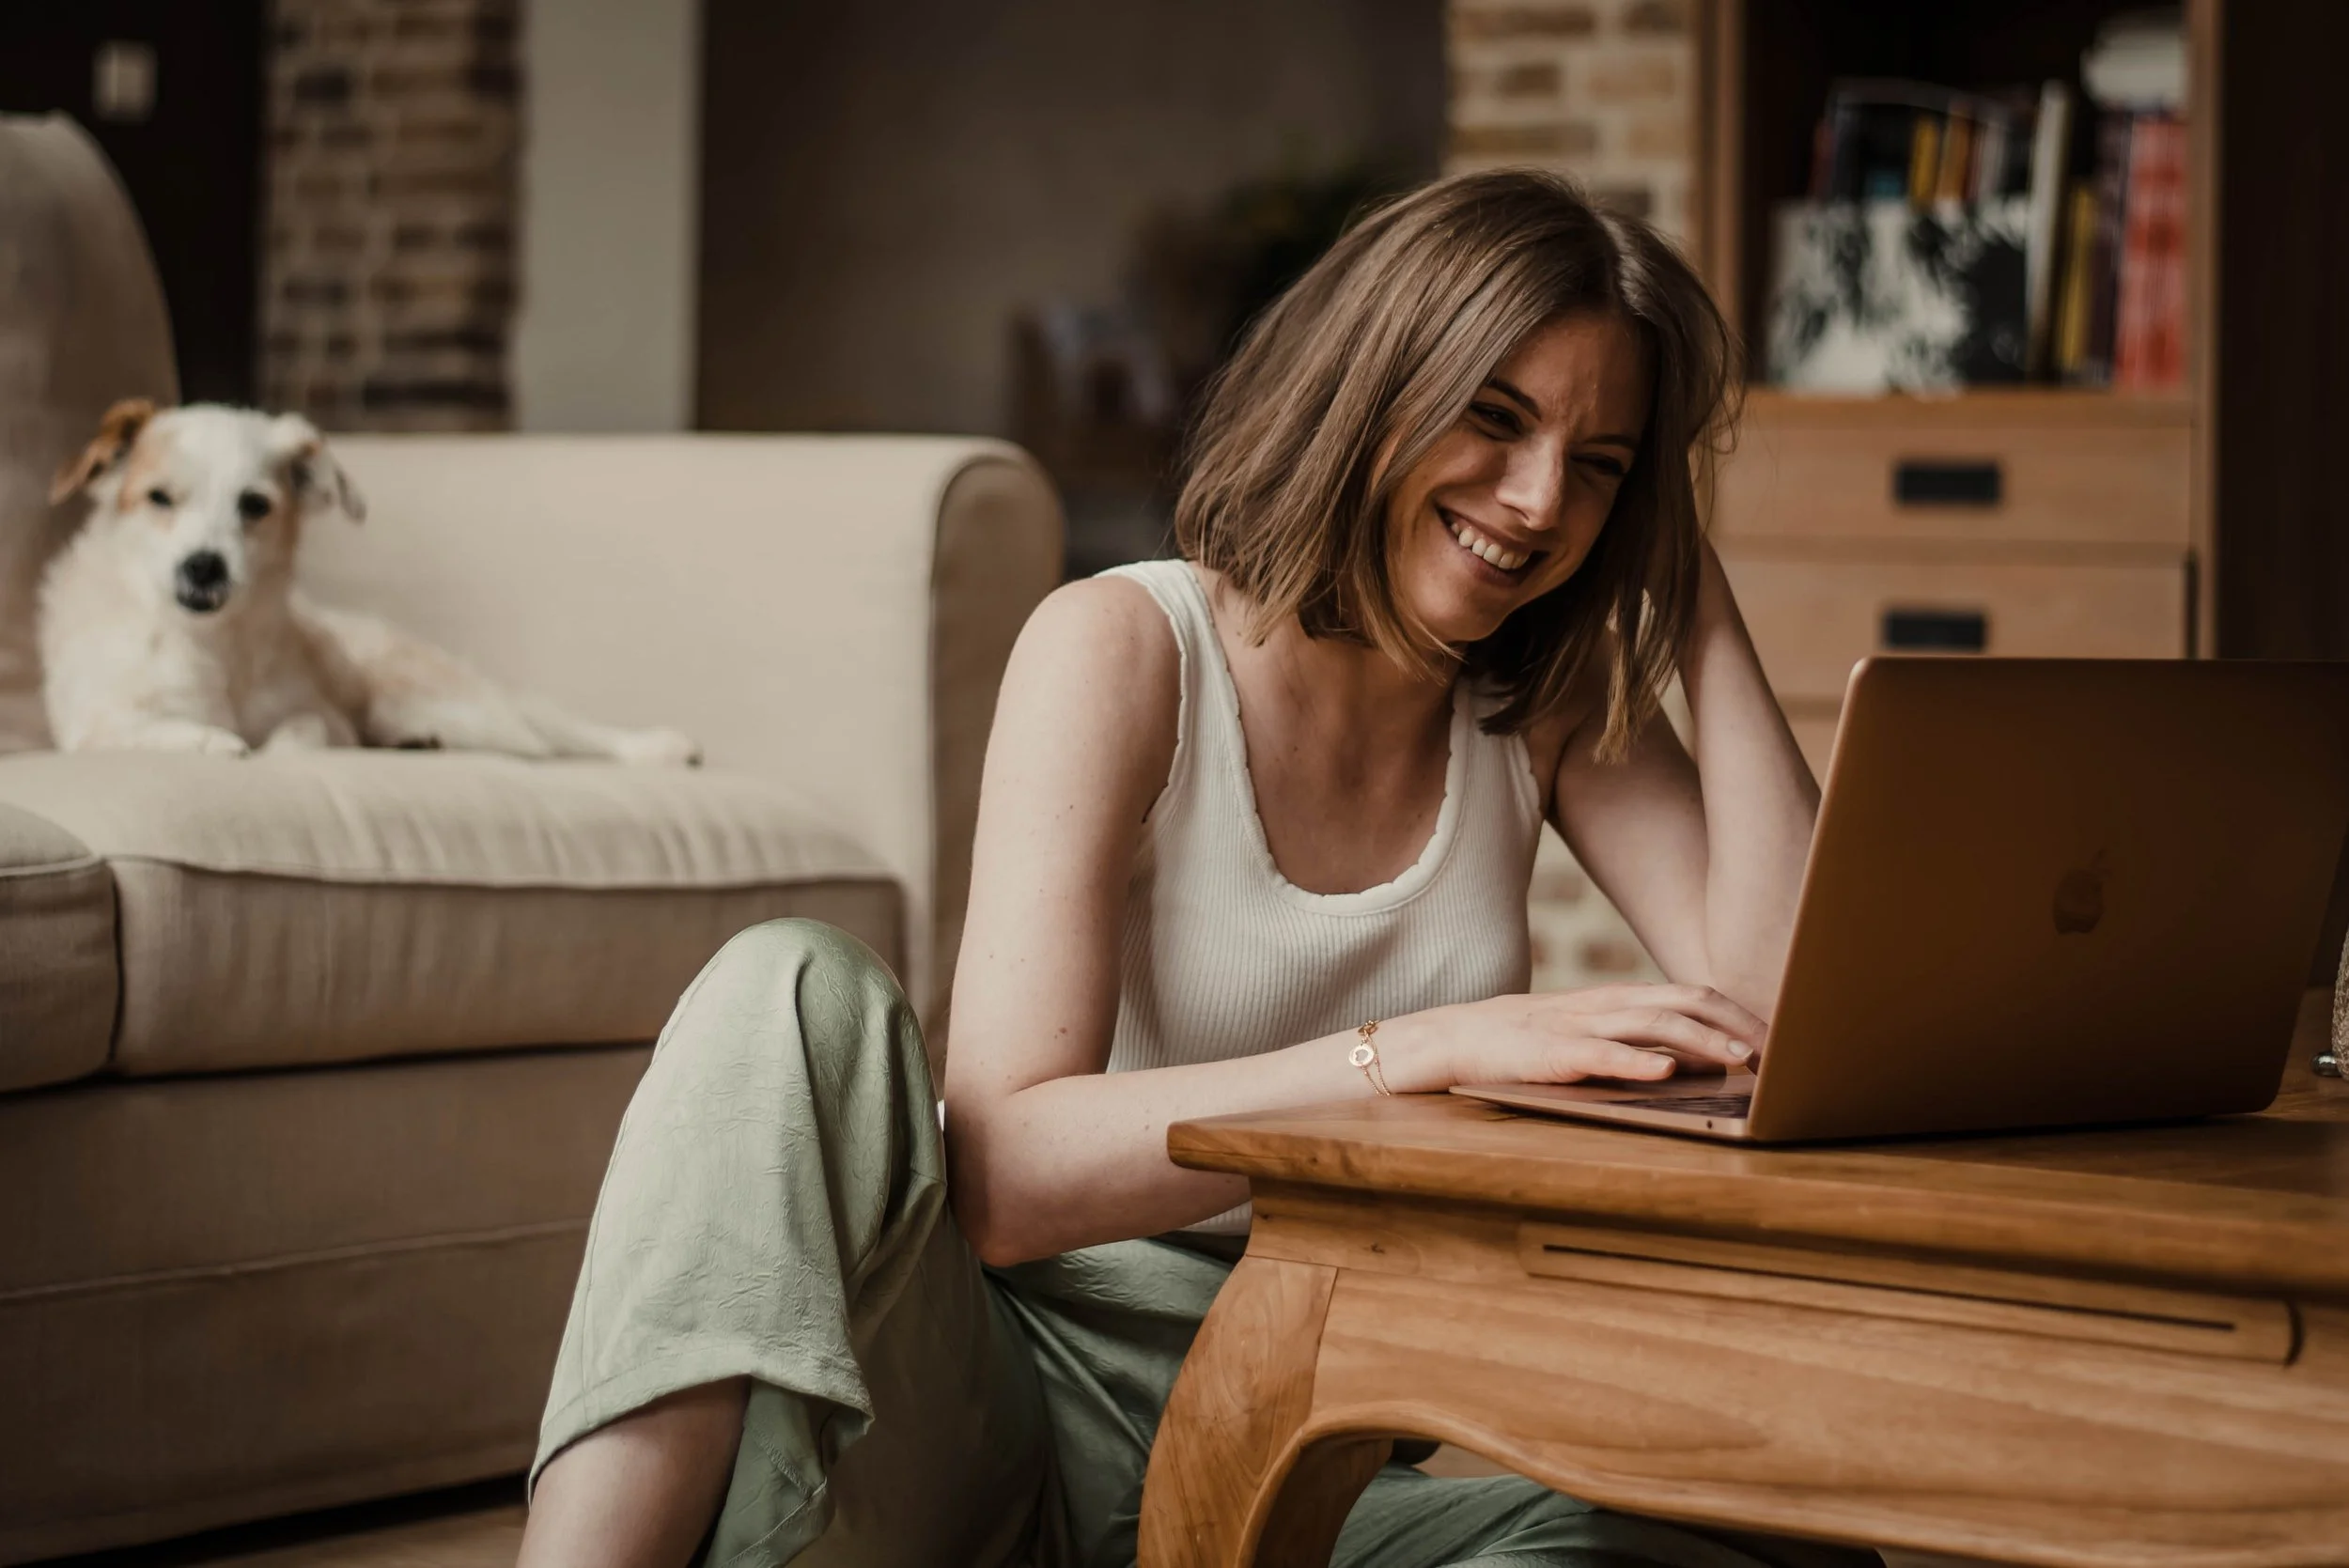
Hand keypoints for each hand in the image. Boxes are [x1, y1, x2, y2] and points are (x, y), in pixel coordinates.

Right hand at [1388, 984, 1764, 1091]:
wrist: (1461, 1038)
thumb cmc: (1533, 1042)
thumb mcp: (1593, 1033)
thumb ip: (1639, 1040)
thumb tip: (1697, 1061)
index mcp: (1621, 1000)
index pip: (1693, 995)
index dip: (1738, 1015)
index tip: (1777, 1041)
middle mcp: (1608, 1005)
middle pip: (1686, 1002)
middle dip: (1736, 1025)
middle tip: (1777, 1053)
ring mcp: (1581, 1025)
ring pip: (1653, 1024)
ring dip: (1701, 1042)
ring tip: (1738, 1062)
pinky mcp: (1554, 1053)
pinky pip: (1601, 1054)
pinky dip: (1636, 1063)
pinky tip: (1664, 1074)